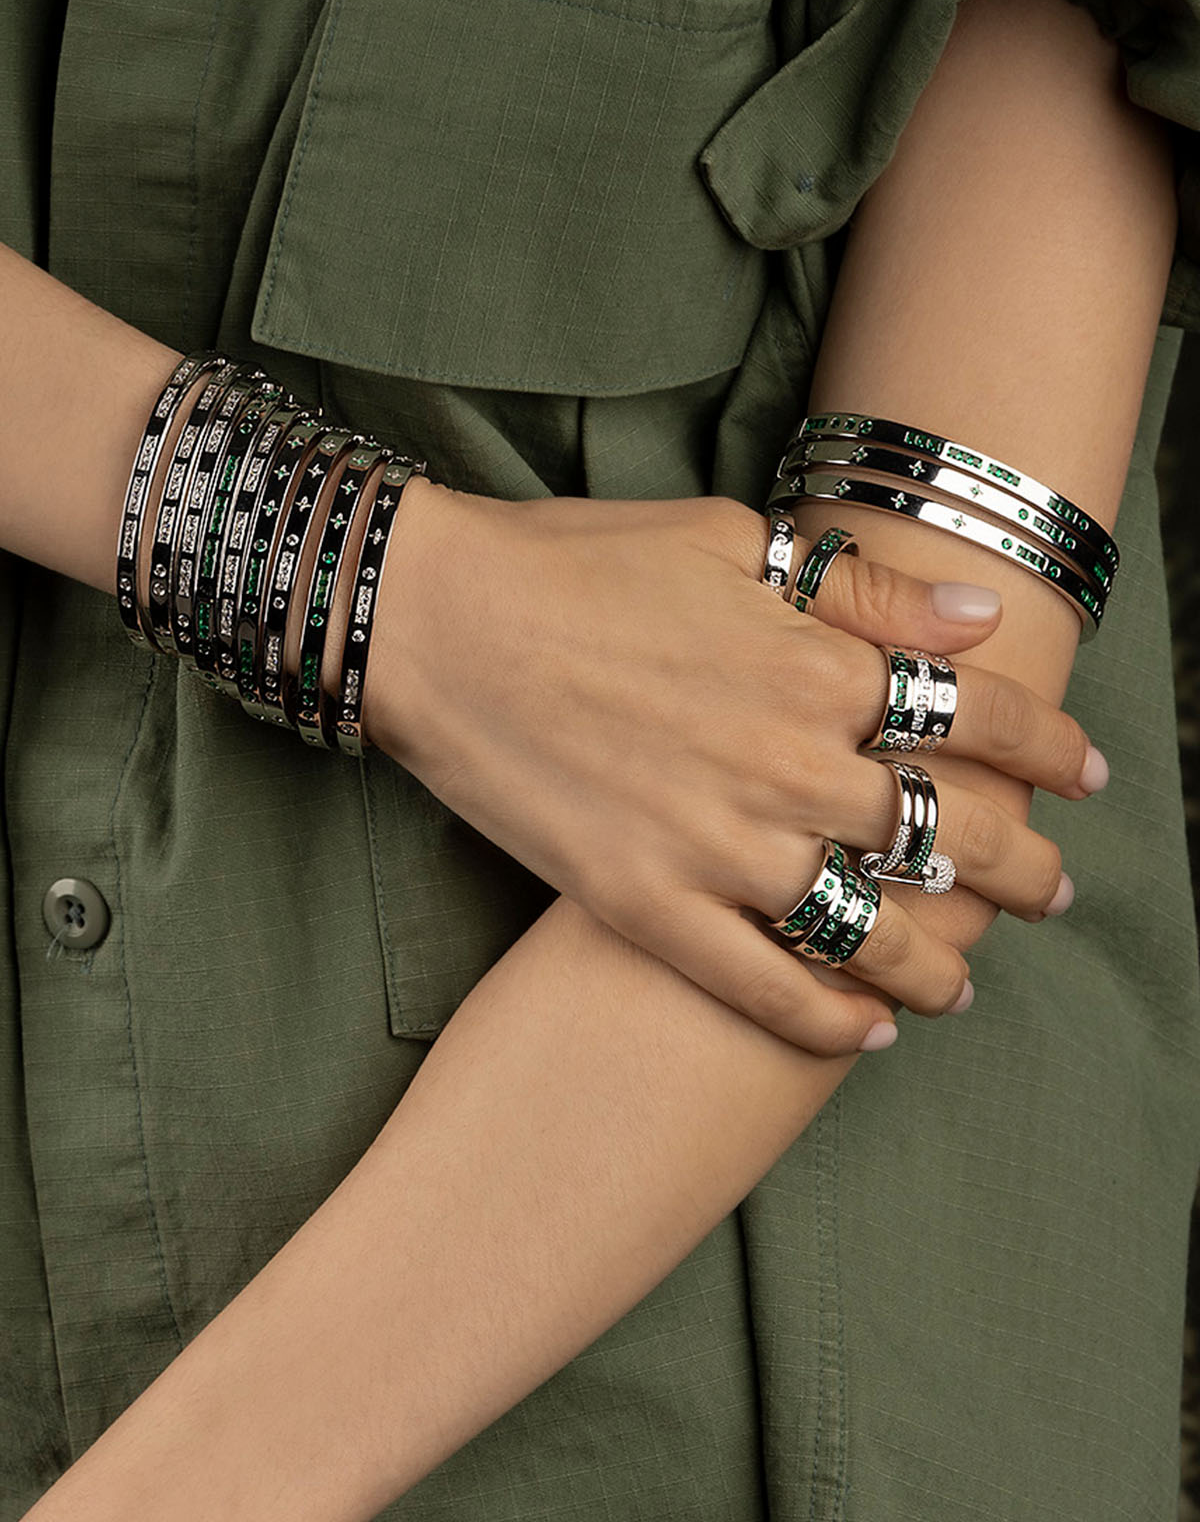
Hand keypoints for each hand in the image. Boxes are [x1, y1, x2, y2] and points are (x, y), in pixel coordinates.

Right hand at [363, 479, 1094, 1054]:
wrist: (432, 620)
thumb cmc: (577, 562)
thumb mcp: (730, 542)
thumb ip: (862, 593)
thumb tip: (974, 620)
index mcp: (813, 665)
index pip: (979, 716)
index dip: (1051, 747)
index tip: (1085, 772)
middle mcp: (784, 765)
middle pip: (946, 837)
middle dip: (1022, 871)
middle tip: (1050, 891)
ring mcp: (714, 845)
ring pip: (867, 932)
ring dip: (935, 967)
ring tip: (962, 983)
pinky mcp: (642, 903)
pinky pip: (759, 988)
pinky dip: (823, 1021)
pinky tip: (864, 1034)